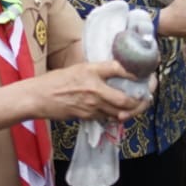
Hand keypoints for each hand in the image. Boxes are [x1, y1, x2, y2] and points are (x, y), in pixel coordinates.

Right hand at [25, 60, 150, 122]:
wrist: (39, 97)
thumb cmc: (56, 80)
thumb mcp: (79, 67)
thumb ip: (97, 70)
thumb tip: (114, 71)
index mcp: (92, 71)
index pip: (119, 69)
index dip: (134, 72)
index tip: (145, 74)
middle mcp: (94, 89)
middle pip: (125, 100)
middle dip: (139, 102)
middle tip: (146, 99)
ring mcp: (91, 105)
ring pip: (117, 113)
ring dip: (129, 112)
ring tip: (137, 107)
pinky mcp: (86, 116)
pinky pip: (105, 118)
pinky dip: (114, 116)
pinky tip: (118, 113)